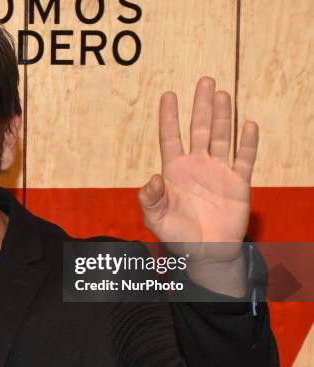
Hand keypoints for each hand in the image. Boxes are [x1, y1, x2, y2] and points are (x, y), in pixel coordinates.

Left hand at [138, 77, 257, 264]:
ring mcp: (219, 172)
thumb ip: (150, 199)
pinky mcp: (238, 184)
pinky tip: (247, 124)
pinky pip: (244, 159)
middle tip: (205, 80)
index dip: (170, 117)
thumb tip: (153, 178)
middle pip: (200, 129)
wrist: (205, 253)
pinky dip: (247, 143)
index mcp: (175, 171)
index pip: (171, 137)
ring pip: (222, 138)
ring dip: (223, 116)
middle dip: (201, 106)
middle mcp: (197, 166)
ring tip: (222, 95)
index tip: (168, 95)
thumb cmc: (177, 236)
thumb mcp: (156, 219)